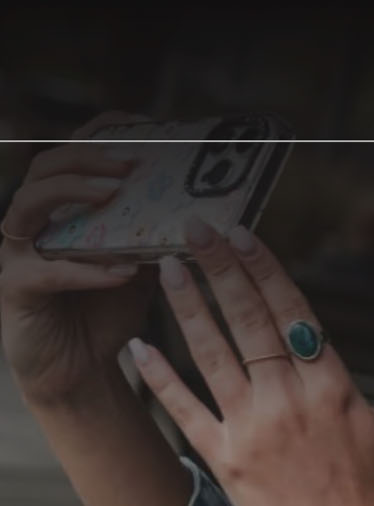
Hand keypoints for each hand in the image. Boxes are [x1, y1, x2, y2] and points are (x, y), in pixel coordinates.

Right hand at [0, 113, 149, 409]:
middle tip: (131, 163)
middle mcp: (33, 220)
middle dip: (88, 157)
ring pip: (29, 204)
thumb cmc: (109, 309)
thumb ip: (159, 233)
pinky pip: (45, 270)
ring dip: (74, 194)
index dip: (100, 133)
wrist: (81, 370)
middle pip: (47, 167)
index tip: (139, 125)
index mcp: (64, 207)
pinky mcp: (16, 287)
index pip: (72, 152)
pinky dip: (85, 269)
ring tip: (116, 194)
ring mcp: (18, 251)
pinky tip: (121, 271)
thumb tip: (211, 208)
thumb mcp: (144, 263)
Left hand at [126, 218, 373, 505]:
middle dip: (221, 269)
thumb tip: (310, 350)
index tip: (243, 235)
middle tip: (197, 230)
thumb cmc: (370, 492)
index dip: (264, 270)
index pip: (292, 313)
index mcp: (332, 387)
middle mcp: (291, 401)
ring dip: (187, 304)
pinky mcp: (228, 462)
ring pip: (213, 353)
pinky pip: (185, 410)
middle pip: (249, 320)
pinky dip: (159, 377)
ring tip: (168, 268)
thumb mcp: (370, 427)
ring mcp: (255, 430)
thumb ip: (335, 385)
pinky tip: (137, 347)